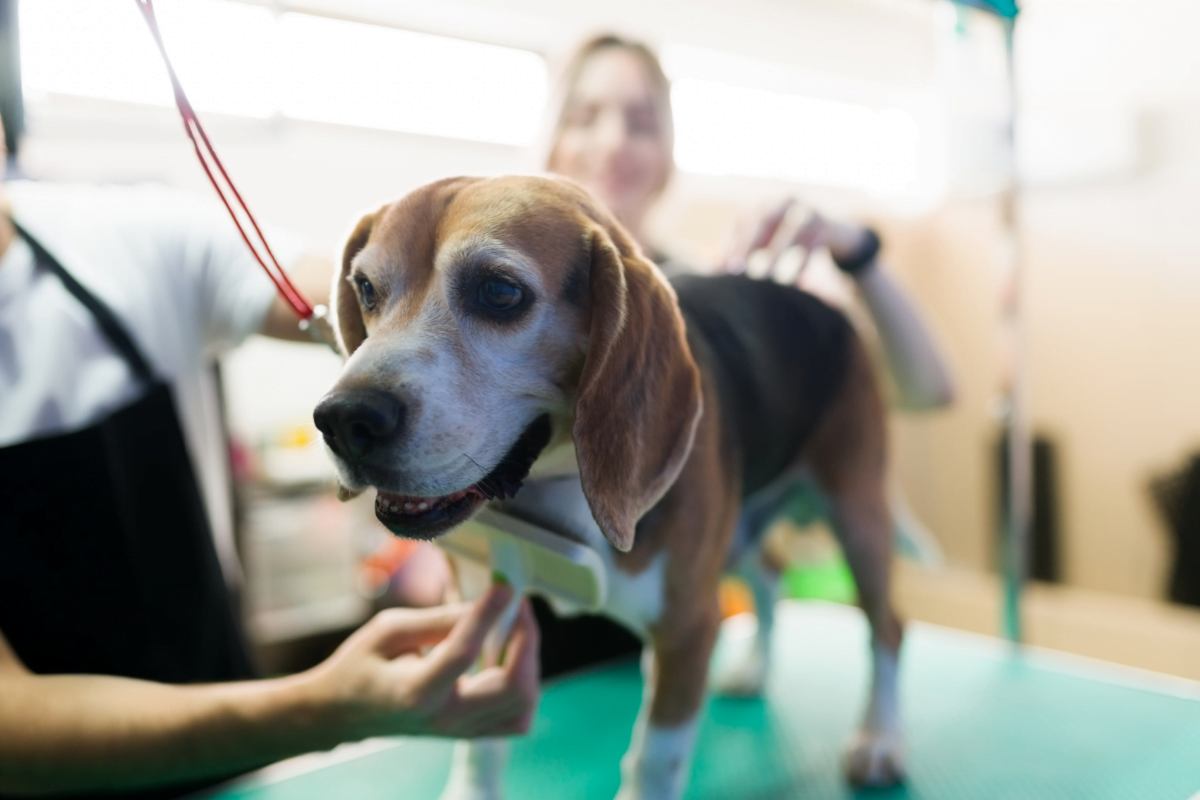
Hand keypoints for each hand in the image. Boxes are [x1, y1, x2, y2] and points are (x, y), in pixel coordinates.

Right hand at [307, 585, 539, 740]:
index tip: (504, 586)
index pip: (464, 652)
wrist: (343, 713)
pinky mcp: (470, 732)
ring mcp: (461, 730)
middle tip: (517, 607)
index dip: (488, 614)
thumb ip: (440, 620)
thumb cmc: (361, 666)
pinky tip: (509, 659)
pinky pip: (517, 718)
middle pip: (512, 687)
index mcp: (417, 691)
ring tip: (513, 631)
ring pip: (523, 704)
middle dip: (525, 640)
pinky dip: (525, 686)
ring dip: (529, 661)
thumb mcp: (389, 630)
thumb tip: (487, 604)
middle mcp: (445, 717)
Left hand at [722, 198, 873, 281]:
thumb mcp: (767, 246)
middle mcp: (786, 200)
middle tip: (739, 271)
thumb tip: (712, 268)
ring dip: (778, 254)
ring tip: (766, 278)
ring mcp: (809, 209)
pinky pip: (815, 242)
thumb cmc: (792, 243)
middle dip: (751, 244)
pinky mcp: (830, 225)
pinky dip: (803, 262)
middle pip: (765, 217)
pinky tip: (795, 282)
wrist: (838, 237)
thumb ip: (741, 254)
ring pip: (793, 228)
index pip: (743, 219)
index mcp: (766, 203)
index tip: (723, 268)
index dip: (732, 242)